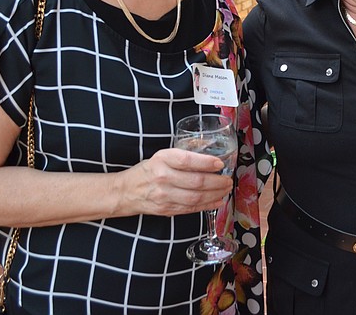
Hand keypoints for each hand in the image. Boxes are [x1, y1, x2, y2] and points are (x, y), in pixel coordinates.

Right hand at [116, 148, 233, 217]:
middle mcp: (163, 178)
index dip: (206, 162)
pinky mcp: (166, 210)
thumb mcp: (162, 155)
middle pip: (195, 182)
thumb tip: (209, 145)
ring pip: (195, 198)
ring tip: (226, 189)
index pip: (187, 161)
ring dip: (215, 194)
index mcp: (162, 160)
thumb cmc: (148, 170)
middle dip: (217, 182)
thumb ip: (185, 152)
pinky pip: (191, 209)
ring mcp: (164, 196)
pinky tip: (217, 200)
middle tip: (228, 179)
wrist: (127, 191)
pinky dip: (207, 205)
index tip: (220, 163)